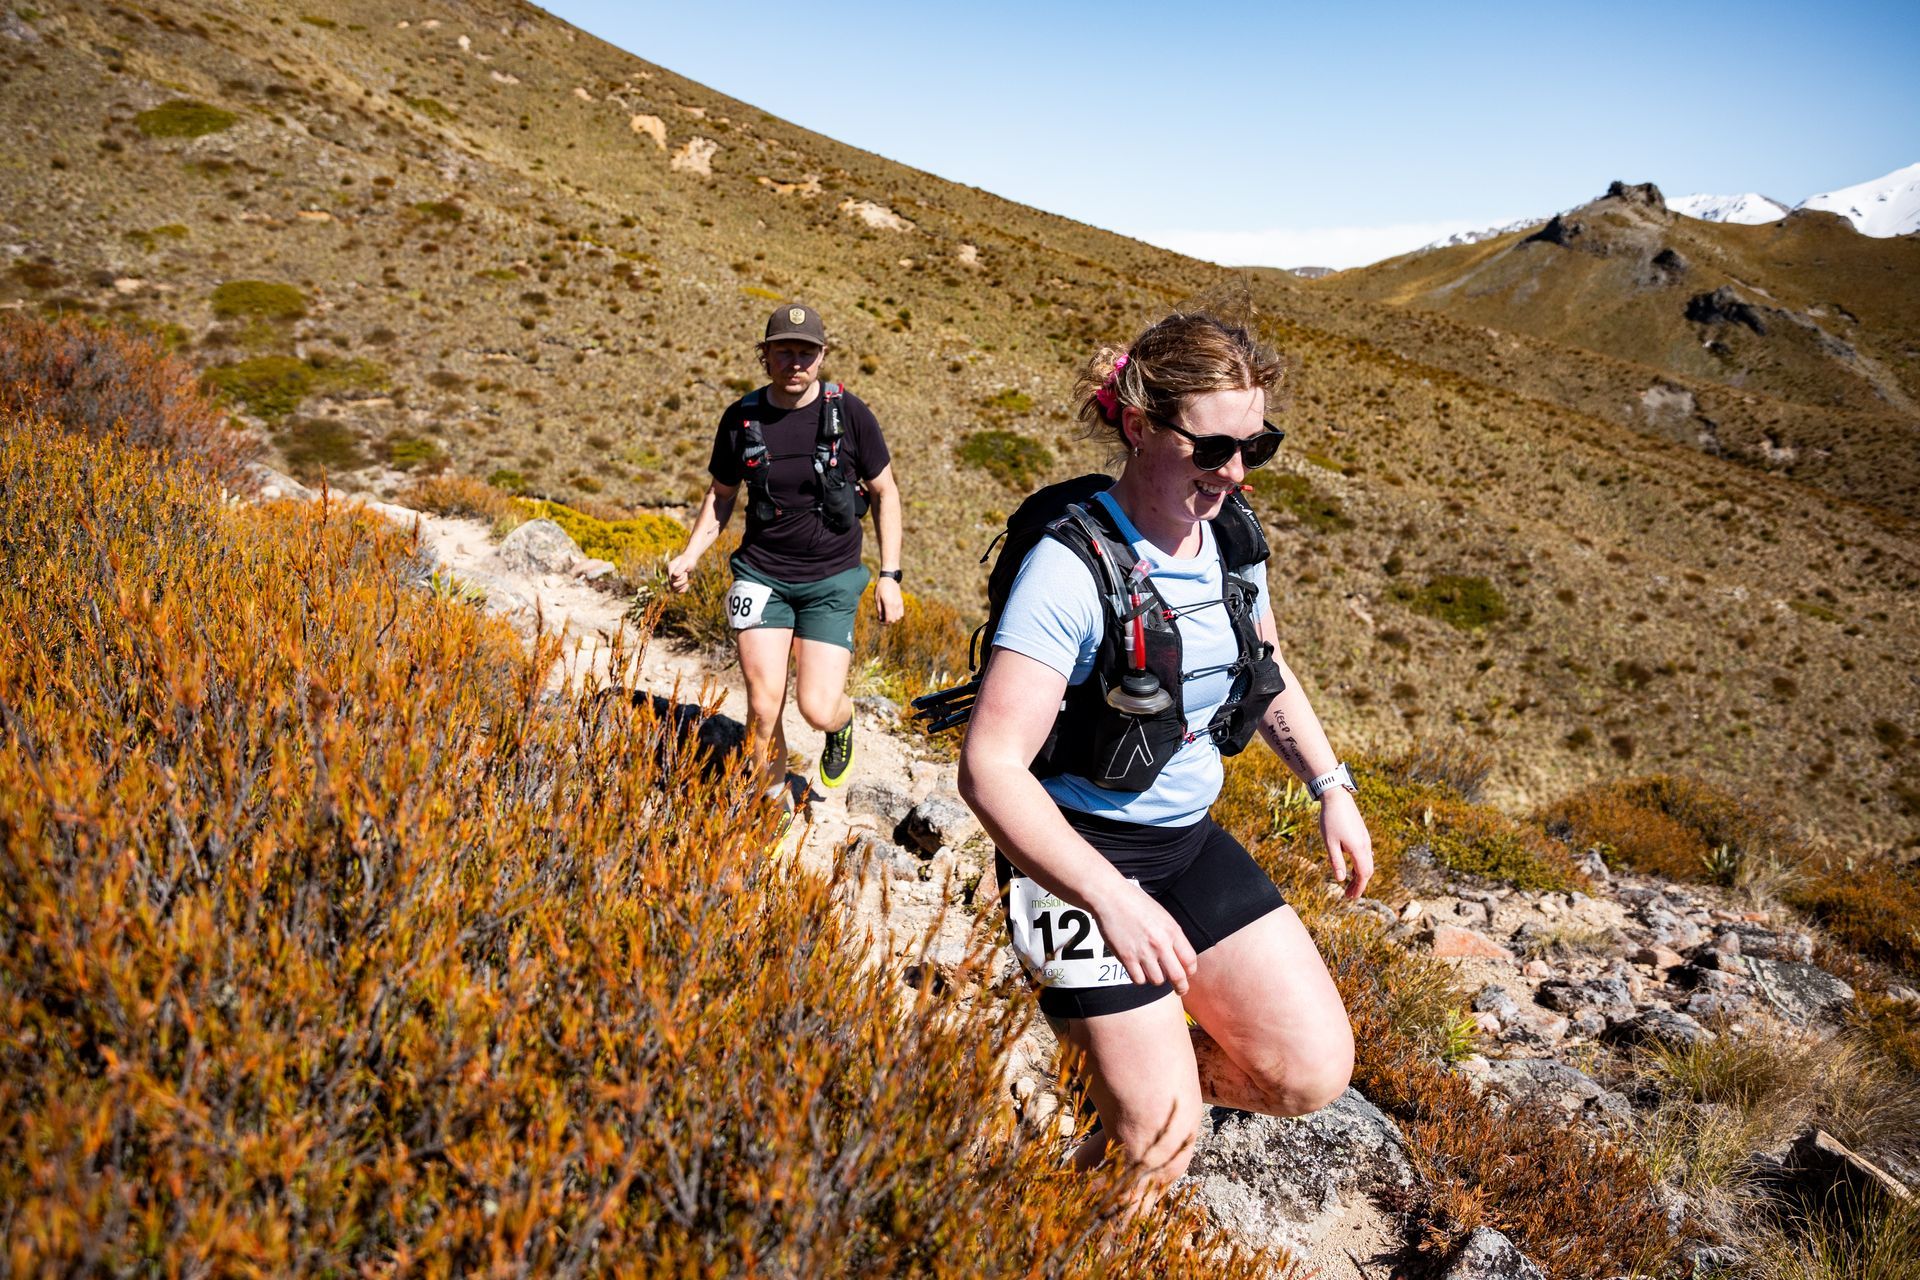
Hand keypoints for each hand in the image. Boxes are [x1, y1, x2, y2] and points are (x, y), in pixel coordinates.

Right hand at [666, 553, 694, 593]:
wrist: (690, 560)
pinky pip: (676, 591)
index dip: (679, 578)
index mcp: (670, 568)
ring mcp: (672, 578)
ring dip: (682, 585)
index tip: (685, 572)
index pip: (672, 579)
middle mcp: (669, 574)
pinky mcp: (676, 582)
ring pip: (674, 589)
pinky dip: (682, 590)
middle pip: (673, 585)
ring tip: (686, 578)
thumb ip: (680, 569)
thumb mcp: (685, 564)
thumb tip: (674, 575)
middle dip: (682, 581)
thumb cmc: (688, 561)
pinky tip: (687, 585)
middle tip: (686, 574)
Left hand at [875, 576, 904, 624]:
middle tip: (881, 617)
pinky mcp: (901, 601)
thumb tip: (880, 618)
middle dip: (887, 620)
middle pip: (894, 619)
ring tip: (886, 613)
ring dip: (892, 618)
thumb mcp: (877, 598)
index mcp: (888, 604)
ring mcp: (899, 603)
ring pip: (898, 617)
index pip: (889, 619)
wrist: (889, 578)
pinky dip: (897, 614)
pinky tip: (891, 611)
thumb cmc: (881, 587)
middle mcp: (895, 605)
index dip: (884, 622)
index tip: (879, 620)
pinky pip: (901, 613)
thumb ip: (879, 609)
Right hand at [1089, 879, 1198, 993]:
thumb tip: (1179, 955)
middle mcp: (1160, 944)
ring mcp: (1143, 952)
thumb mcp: (1162, 915)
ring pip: (1157, 980)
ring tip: (1152, 970)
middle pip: (1177, 976)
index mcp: (1172, 931)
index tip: (1187, 974)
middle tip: (1180, 989)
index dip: (1190, 971)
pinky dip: (1139, 977)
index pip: (1190, 961)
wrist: (1110, 897)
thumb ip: (1172, 935)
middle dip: (1181, 987)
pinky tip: (1138, 968)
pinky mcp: (1126, 958)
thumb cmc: (1136, 903)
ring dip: (1156, 978)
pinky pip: (1138, 979)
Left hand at [1320, 790, 1373, 898]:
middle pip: (1368, 870)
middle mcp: (1366, 844)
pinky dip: (1360, 865)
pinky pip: (1365, 854)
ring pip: (1367, 862)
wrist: (1336, 796)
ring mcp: (1365, 838)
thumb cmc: (1330, 819)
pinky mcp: (1362, 834)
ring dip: (1360, 875)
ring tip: (1349, 884)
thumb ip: (1336, 862)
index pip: (1363, 874)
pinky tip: (1352, 868)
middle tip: (1349, 895)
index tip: (1351, 898)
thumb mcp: (1329, 843)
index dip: (1359, 888)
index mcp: (1358, 849)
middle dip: (1360, 884)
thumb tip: (1341, 880)